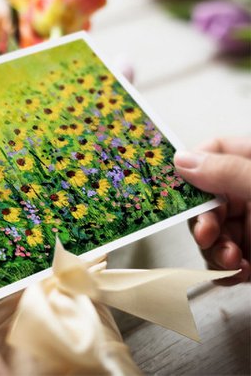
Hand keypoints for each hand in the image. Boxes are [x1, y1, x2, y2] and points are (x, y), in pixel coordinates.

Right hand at [174, 137, 249, 284]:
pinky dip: (226, 271)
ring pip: (210, 233)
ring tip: (232, 261)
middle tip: (208, 235)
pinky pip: (224, 261)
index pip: (215, 151)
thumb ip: (228, 172)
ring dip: (214, 252)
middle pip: (204, 199)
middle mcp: (249, 194)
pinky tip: (241, 273)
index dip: (193, 166)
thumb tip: (183, 160)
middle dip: (203, 223)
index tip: (180, 186)